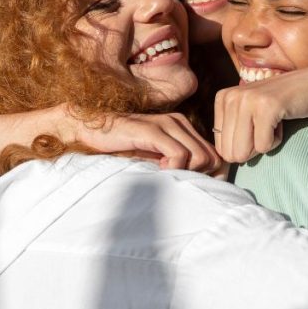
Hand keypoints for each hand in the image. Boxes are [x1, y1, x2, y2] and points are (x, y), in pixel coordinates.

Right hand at [73, 112, 220, 172]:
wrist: (91, 132)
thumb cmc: (122, 149)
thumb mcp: (155, 159)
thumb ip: (177, 165)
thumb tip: (200, 185)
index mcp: (183, 128)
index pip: (216, 155)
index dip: (211, 176)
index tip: (191, 186)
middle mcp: (179, 122)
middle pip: (212, 157)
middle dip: (200, 176)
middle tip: (177, 180)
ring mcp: (166, 124)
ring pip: (199, 156)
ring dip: (186, 172)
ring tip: (165, 174)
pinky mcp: (152, 129)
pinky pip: (179, 154)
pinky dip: (175, 168)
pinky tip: (159, 170)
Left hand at [214, 64, 307, 162]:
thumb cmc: (284, 104)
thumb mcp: (250, 112)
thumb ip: (233, 130)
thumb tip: (222, 161)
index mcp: (223, 98)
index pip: (221, 148)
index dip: (244, 146)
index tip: (258, 125)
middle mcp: (231, 96)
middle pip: (231, 153)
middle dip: (252, 148)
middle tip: (267, 126)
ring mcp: (248, 100)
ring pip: (243, 151)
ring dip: (264, 144)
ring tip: (273, 122)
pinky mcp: (266, 107)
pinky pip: (263, 147)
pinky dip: (277, 140)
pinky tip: (282, 120)